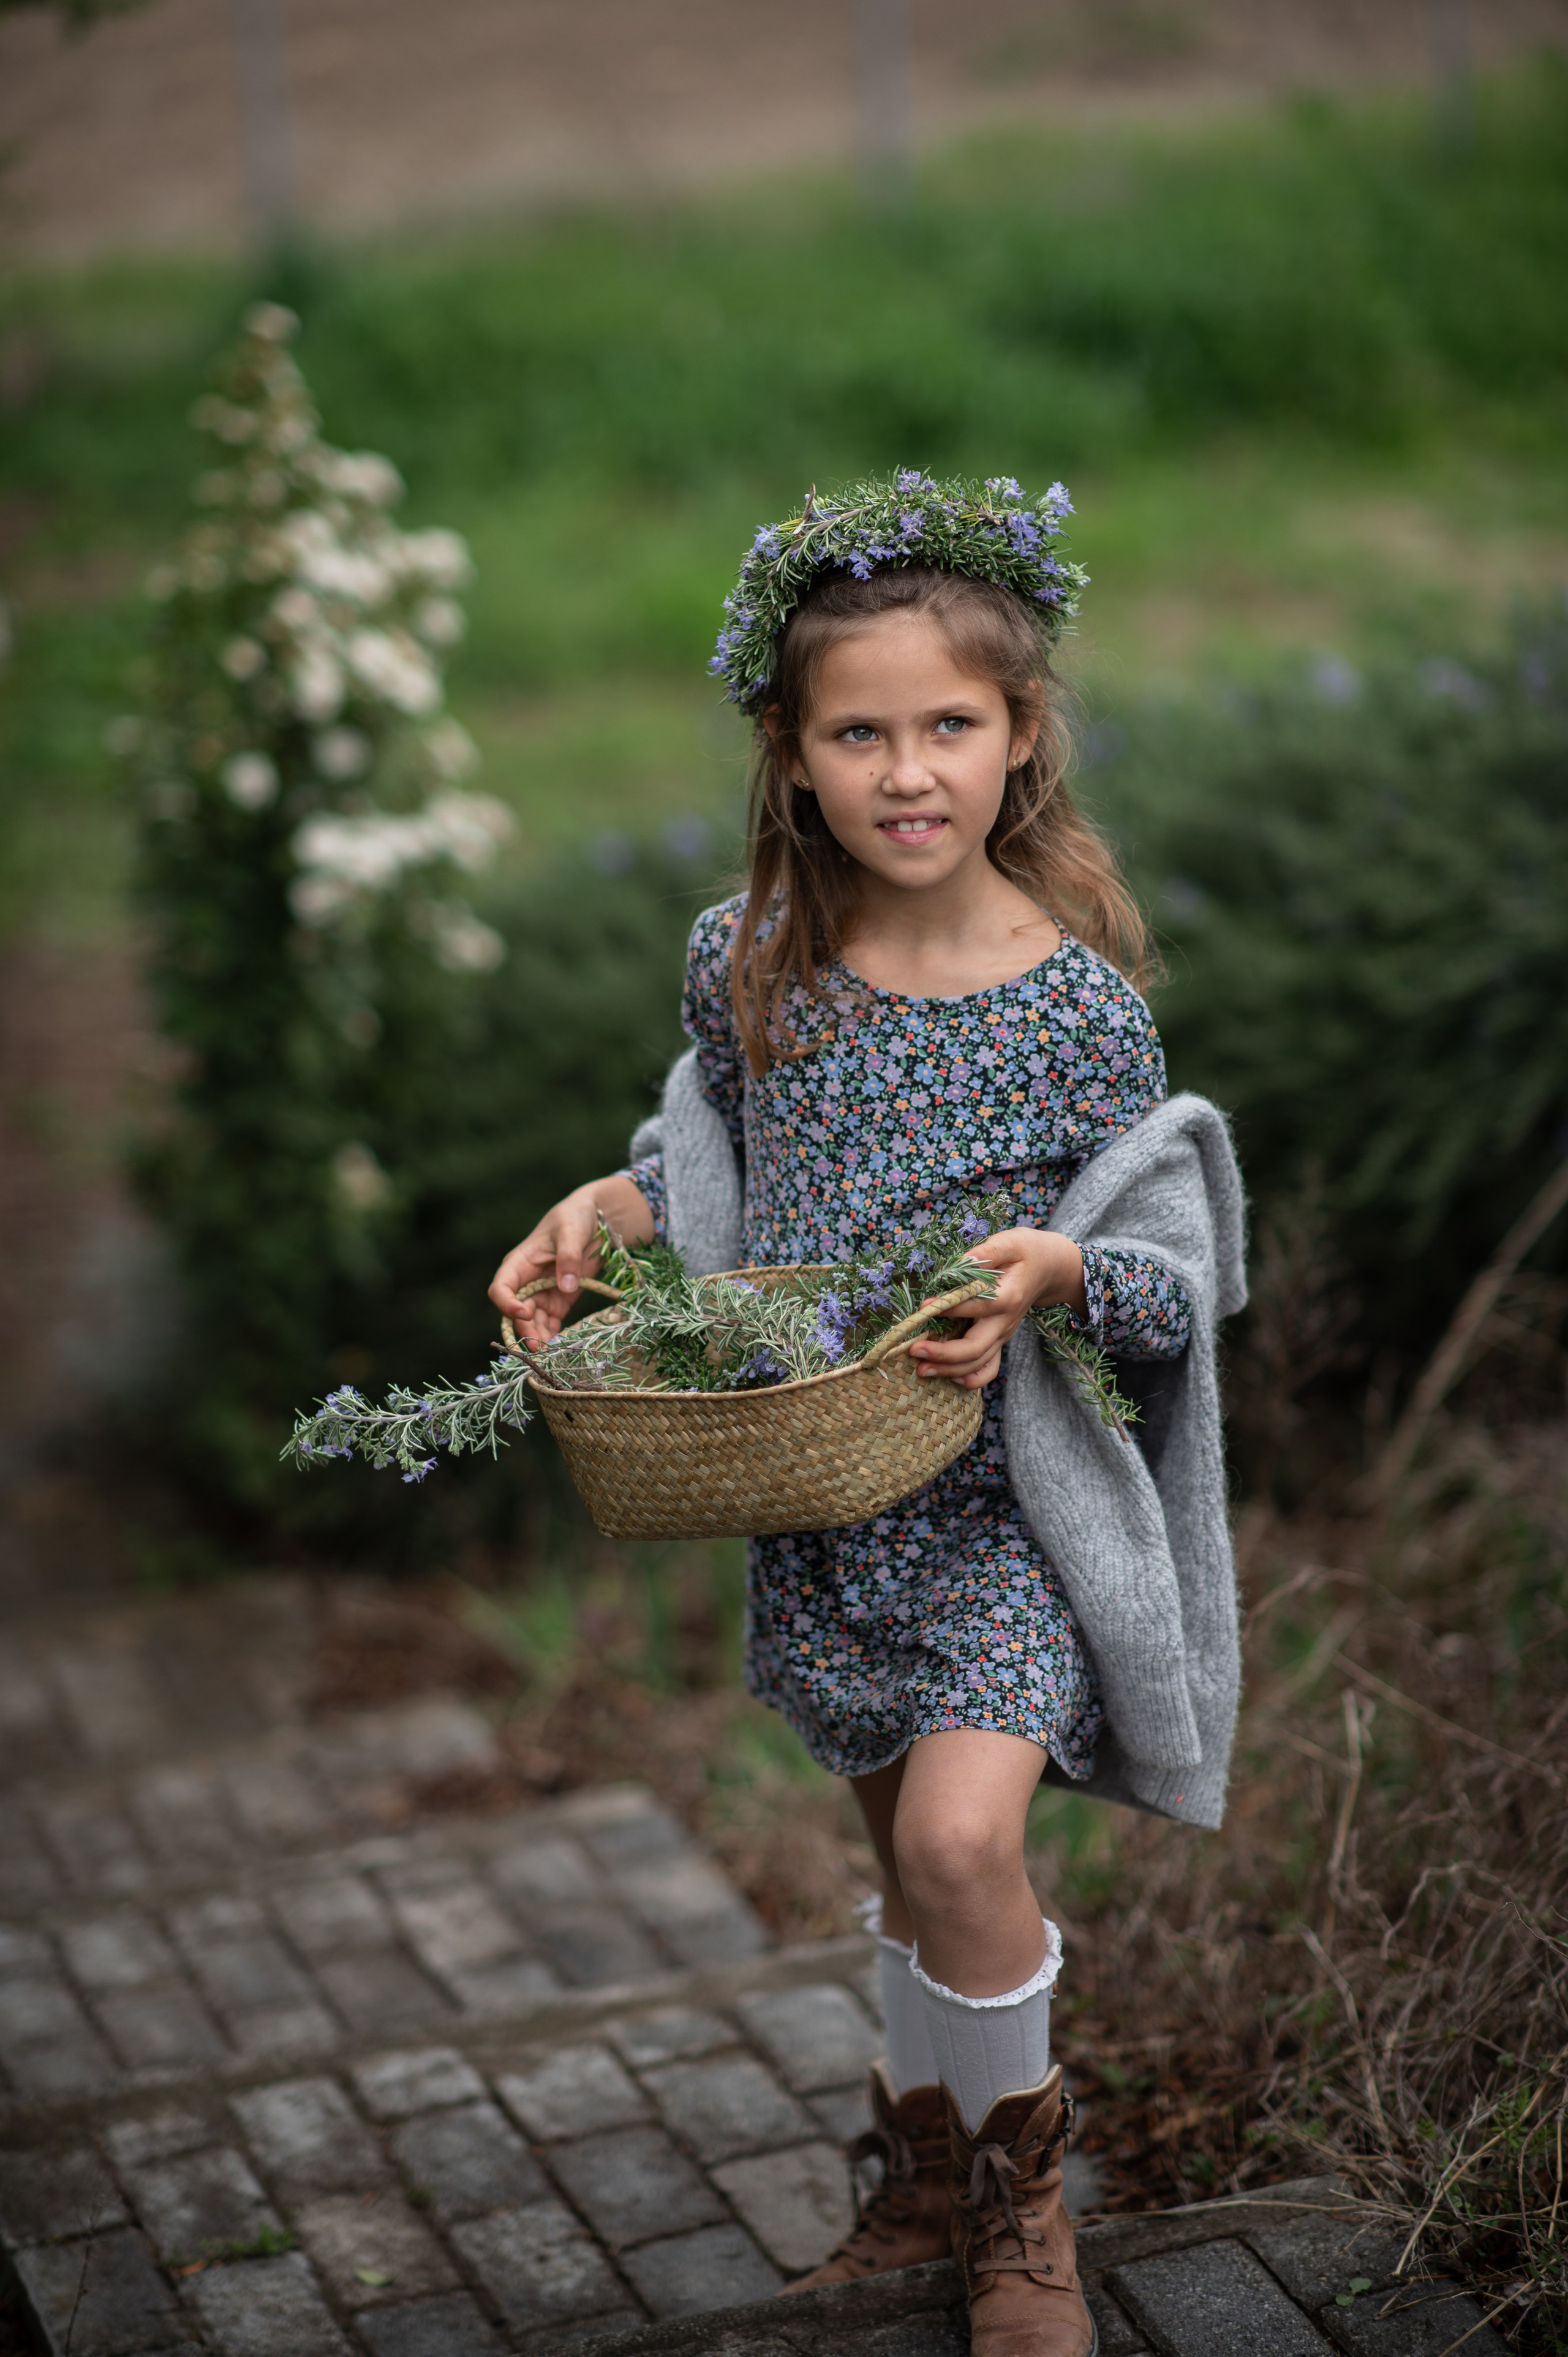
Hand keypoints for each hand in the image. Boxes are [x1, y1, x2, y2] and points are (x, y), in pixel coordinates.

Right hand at [488, 1173, 653, 1346]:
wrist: (594, 1220)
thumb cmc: (574, 1218)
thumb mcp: (572, 1231)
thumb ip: (569, 1257)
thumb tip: (567, 1286)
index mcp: (519, 1264)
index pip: (501, 1289)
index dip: (507, 1304)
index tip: (524, 1313)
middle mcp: (526, 1283)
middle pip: (516, 1312)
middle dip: (525, 1330)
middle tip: (540, 1347)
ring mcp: (541, 1294)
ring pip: (532, 1323)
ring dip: (539, 1338)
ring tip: (550, 1355)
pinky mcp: (558, 1302)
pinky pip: (550, 1323)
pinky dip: (553, 1336)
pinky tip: (560, 1349)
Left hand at [908, 1227, 1086, 1389]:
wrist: (1050, 1269)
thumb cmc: (1026, 1252)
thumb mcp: (1010, 1242)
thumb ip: (986, 1251)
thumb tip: (964, 1261)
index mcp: (1007, 1297)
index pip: (975, 1307)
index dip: (947, 1309)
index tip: (922, 1308)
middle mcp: (1005, 1322)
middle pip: (975, 1348)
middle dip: (943, 1353)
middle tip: (914, 1350)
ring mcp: (1003, 1335)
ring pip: (978, 1363)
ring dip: (949, 1370)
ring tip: (921, 1369)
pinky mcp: (999, 1340)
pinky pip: (989, 1369)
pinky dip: (971, 1379)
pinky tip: (949, 1378)